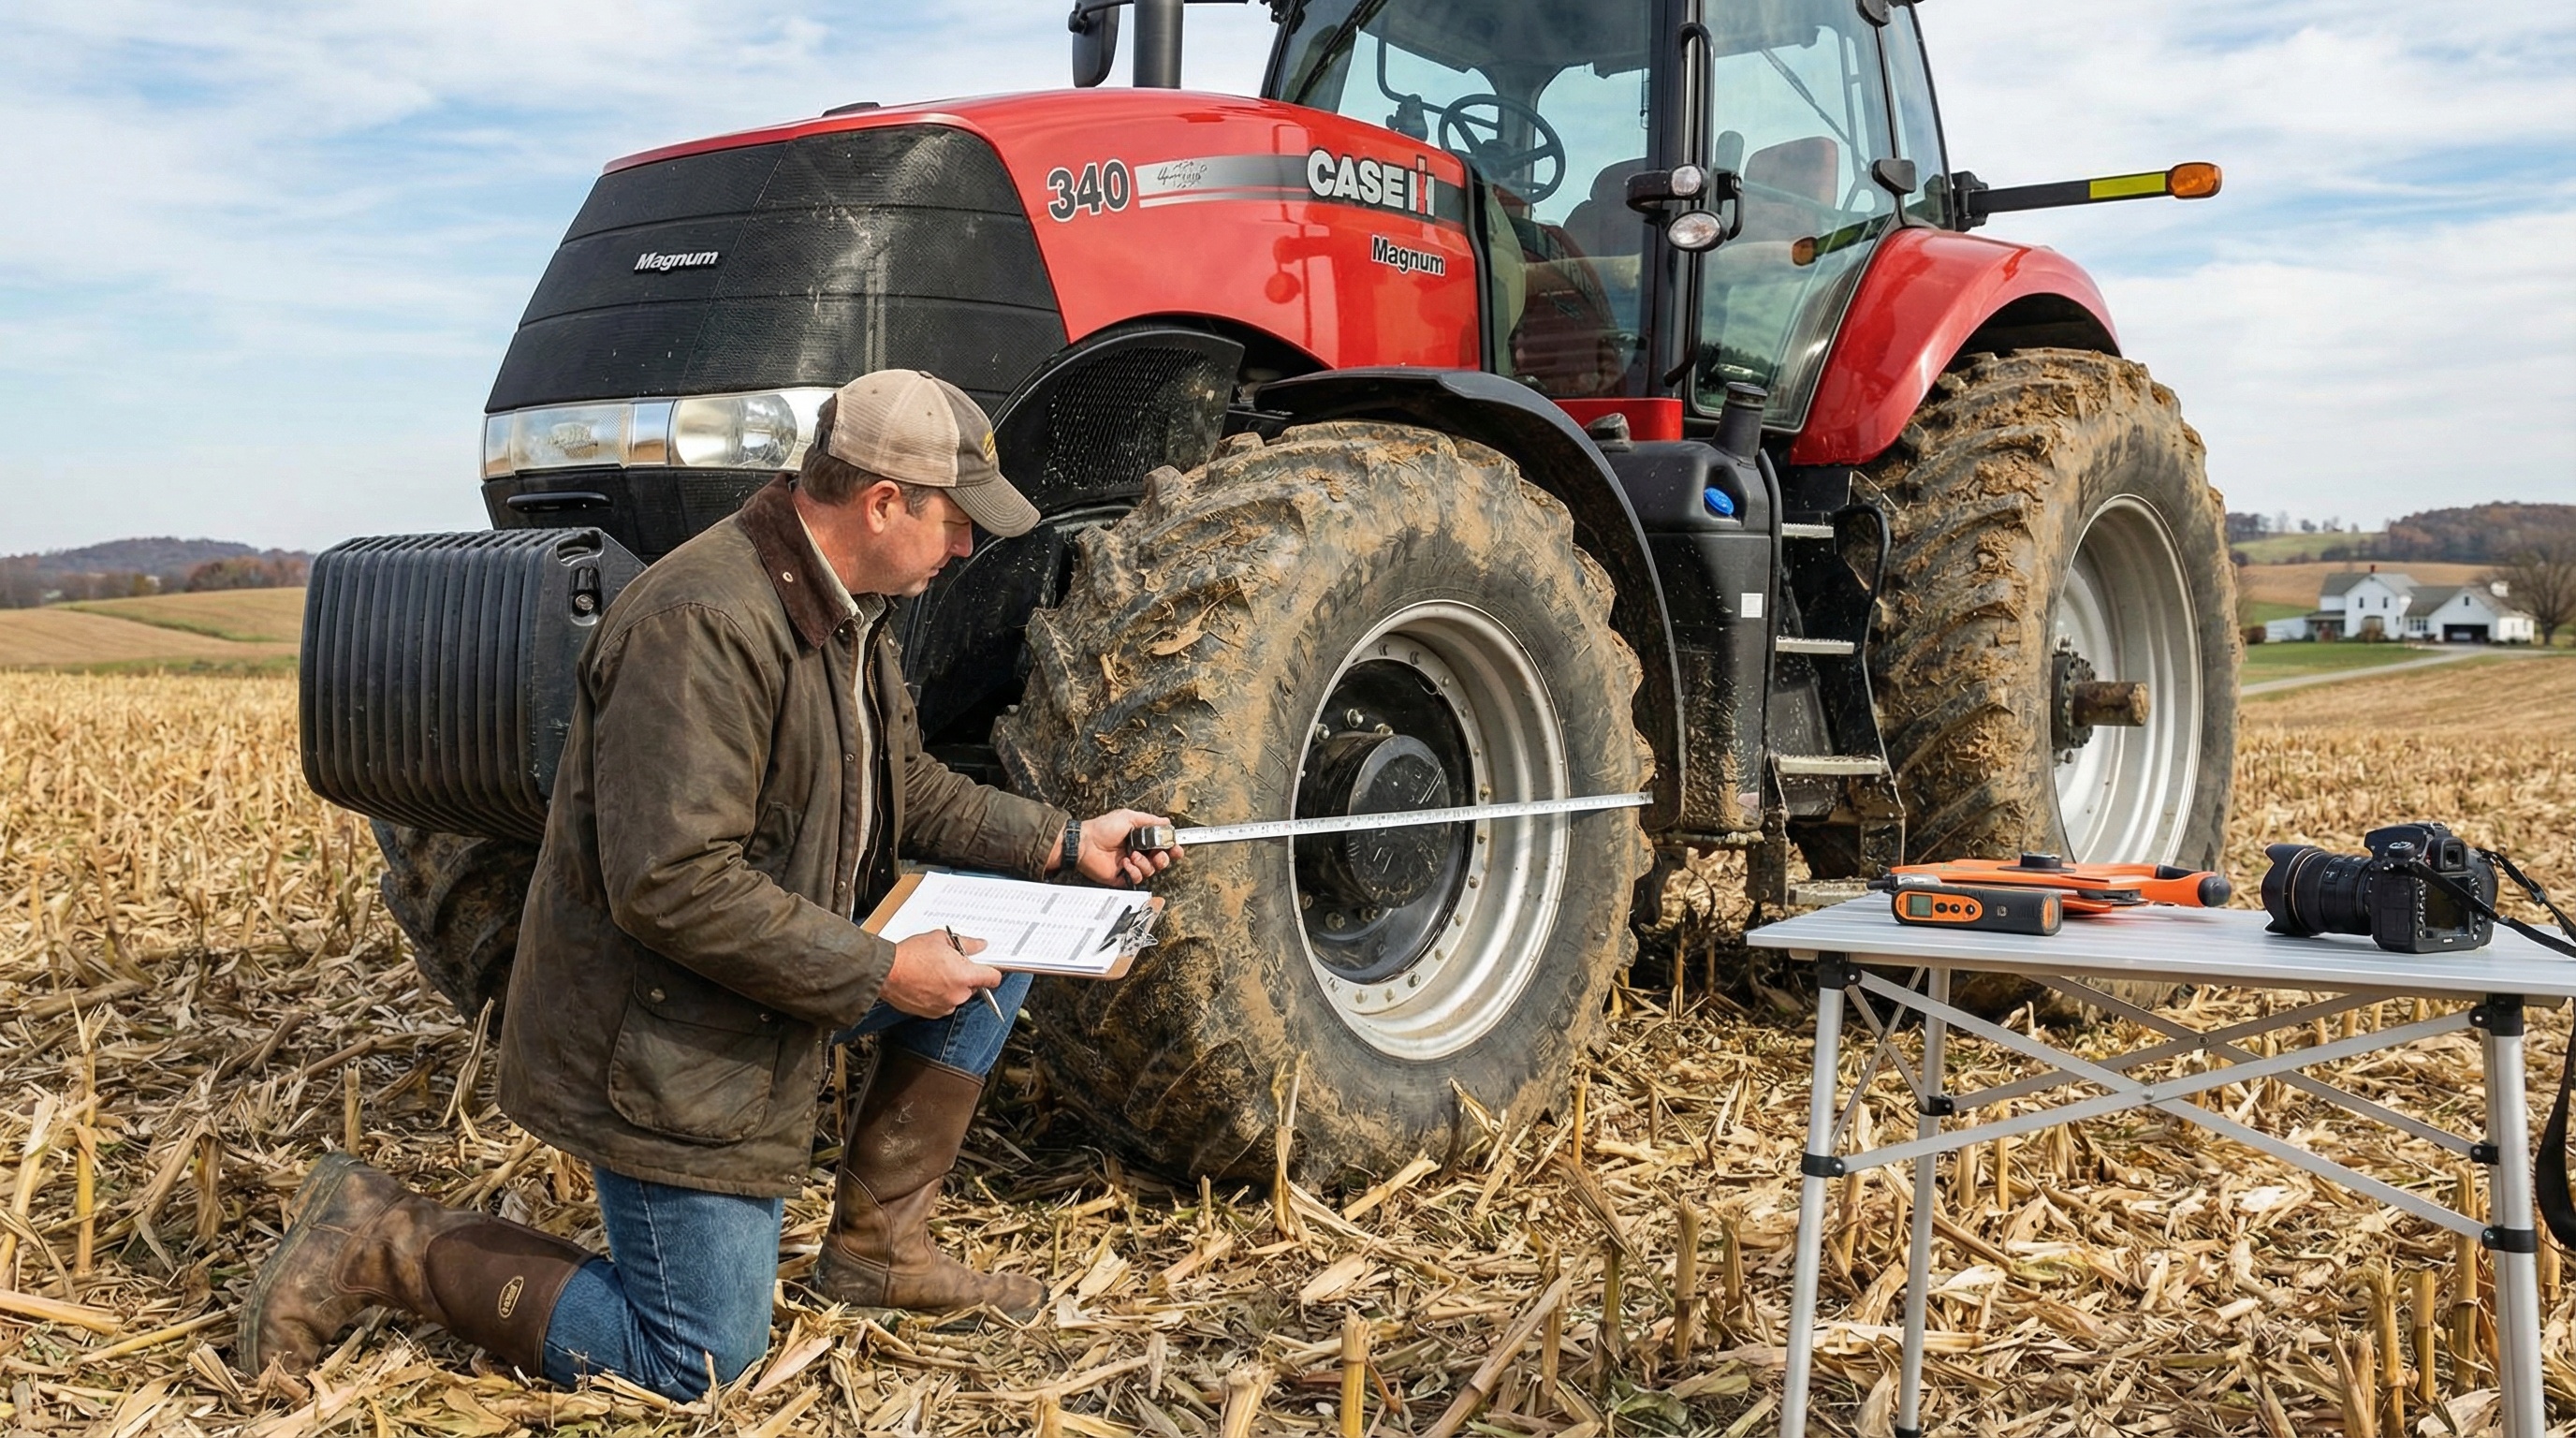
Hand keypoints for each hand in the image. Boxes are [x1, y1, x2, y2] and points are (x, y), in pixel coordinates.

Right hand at [880, 930, 1002, 1017]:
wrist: (887, 972)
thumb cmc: (911, 955)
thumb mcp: (941, 939)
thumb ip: (966, 944)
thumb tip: (980, 945)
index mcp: (965, 976)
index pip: (993, 978)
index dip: (991, 971)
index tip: (987, 968)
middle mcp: (958, 994)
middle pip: (973, 987)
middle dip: (965, 976)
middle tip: (950, 963)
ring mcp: (945, 1006)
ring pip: (957, 995)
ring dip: (951, 987)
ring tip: (933, 973)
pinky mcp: (932, 1013)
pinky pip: (943, 1004)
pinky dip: (938, 996)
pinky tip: (926, 983)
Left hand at [1078, 808, 1178, 886]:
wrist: (1085, 843)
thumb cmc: (1102, 828)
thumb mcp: (1128, 817)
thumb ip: (1149, 820)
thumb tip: (1166, 821)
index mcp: (1141, 839)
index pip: (1163, 845)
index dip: (1172, 848)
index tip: (1176, 848)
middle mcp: (1138, 852)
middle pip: (1161, 861)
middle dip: (1163, 859)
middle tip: (1157, 855)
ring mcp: (1131, 865)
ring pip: (1151, 871)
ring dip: (1145, 863)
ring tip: (1133, 856)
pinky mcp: (1123, 877)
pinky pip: (1137, 879)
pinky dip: (1134, 871)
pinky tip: (1125, 863)